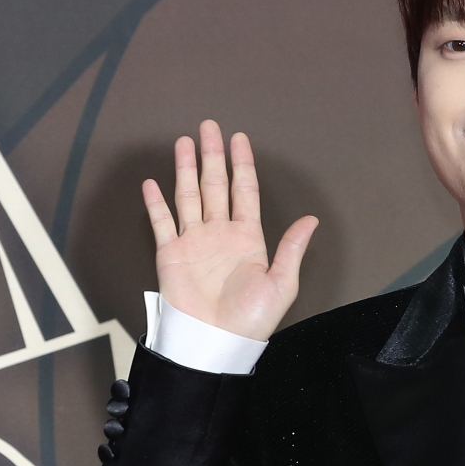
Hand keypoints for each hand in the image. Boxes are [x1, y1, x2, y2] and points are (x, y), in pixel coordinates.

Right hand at [141, 118, 317, 341]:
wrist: (217, 340)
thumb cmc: (252, 317)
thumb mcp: (282, 283)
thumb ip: (291, 248)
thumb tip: (311, 219)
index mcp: (248, 238)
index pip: (245, 191)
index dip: (242, 164)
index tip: (238, 138)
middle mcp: (220, 234)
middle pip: (216, 185)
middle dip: (212, 156)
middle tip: (209, 126)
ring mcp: (194, 242)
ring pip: (189, 195)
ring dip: (185, 169)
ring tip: (184, 141)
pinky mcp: (171, 254)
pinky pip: (162, 223)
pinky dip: (156, 203)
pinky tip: (153, 182)